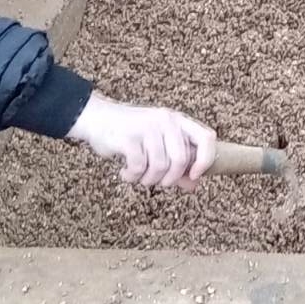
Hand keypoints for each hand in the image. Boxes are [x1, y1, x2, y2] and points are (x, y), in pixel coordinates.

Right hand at [67, 92, 215, 189]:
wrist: (97, 118)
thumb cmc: (131, 134)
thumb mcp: (157, 144)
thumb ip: (176, 162)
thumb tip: (193, 185)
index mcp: (178, 120)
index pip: (207, 137)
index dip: (206, 160)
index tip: (194, 175)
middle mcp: (166, 120)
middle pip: (180, 160)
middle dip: (168, 179)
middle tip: (154, 180)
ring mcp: (148, 127)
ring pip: (159, 167)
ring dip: (147, 179)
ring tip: (137, 174)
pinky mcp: (129, 137)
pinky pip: (139, 167)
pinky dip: (132, 176)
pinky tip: (125, 172)